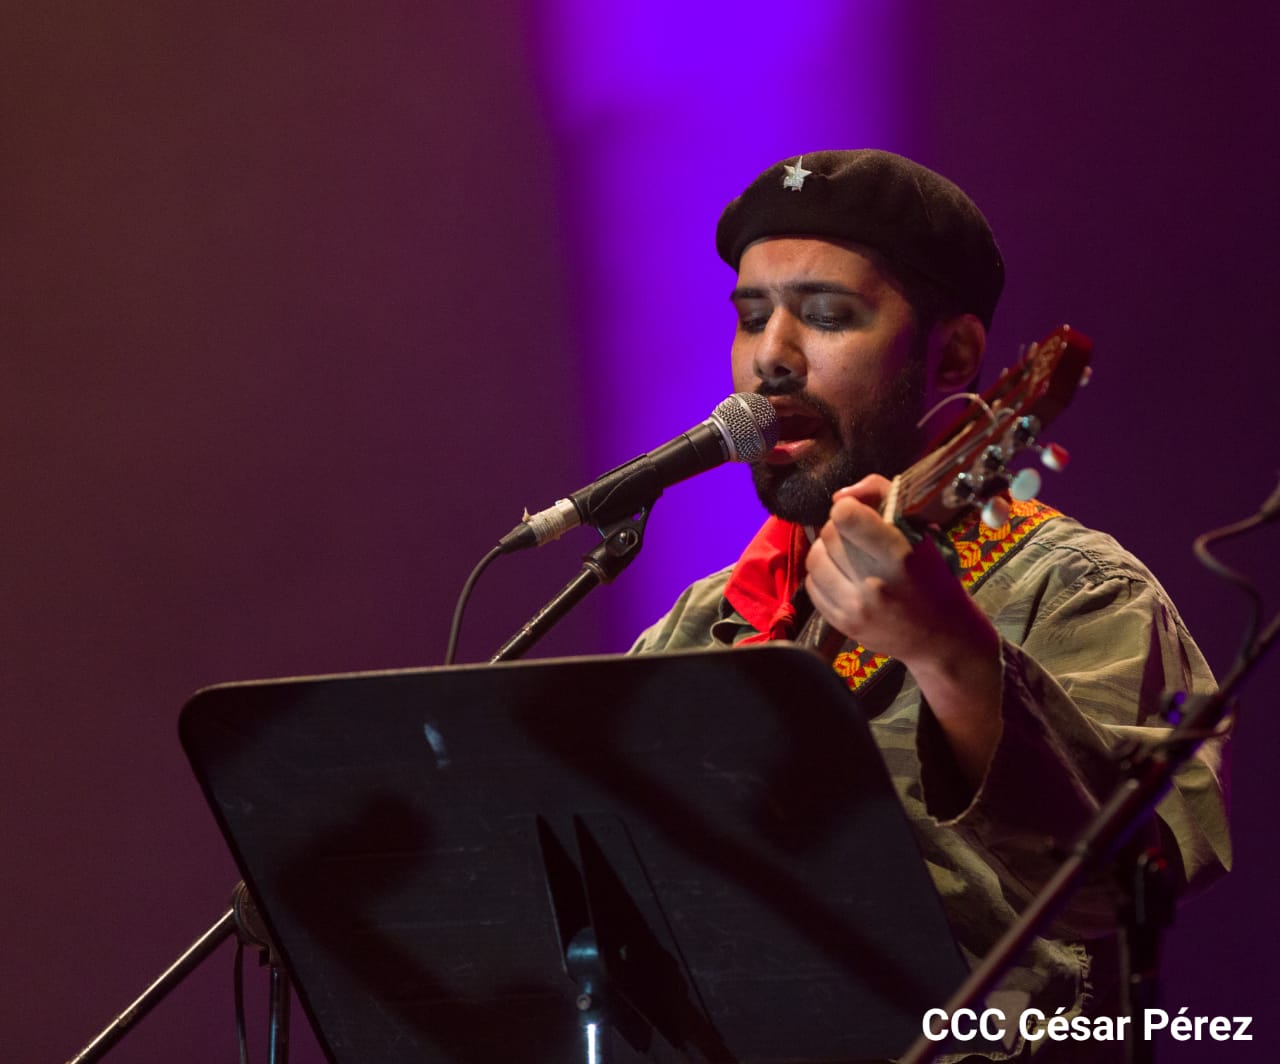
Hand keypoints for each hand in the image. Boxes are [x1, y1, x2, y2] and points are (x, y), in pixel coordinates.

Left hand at [804, 475, 1003, 785]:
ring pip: (816, 559)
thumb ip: (889, 514)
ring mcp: (855, 610)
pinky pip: (815, 586)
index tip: (863, 502)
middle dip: (840, 526)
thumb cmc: (944, 592)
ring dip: (828, 549)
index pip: (847, 515)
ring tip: (856, 555)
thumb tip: (848, 492)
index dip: (849, 501)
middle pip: (829, 535)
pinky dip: (823, 575)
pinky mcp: (844, 626)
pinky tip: (846, 577)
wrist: (951, 651)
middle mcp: (874, 586)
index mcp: (901, 561)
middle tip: (863, 530)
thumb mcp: (928, 546)